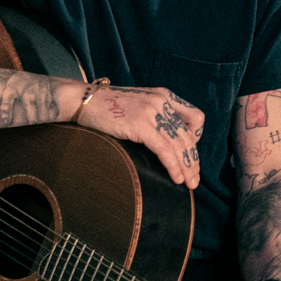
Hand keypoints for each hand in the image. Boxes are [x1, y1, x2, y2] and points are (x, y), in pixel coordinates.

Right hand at [75, 82, 203, 188]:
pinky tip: (176, 178)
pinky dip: (173, 166)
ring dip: (187, 168)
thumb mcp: (138, 106)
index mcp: (164, 96)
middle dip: (193, 160)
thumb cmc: (107, 108)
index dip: (196, 139)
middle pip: (189, 135)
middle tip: (194, 179)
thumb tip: (165, 143)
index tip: (189, 155)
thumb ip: (154, 117)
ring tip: (189, 184)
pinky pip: (164, 149)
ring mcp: (152, 112)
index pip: (195, 118)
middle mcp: (162, 101)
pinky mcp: (142, 124)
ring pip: (179, 145)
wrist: (84, 101)